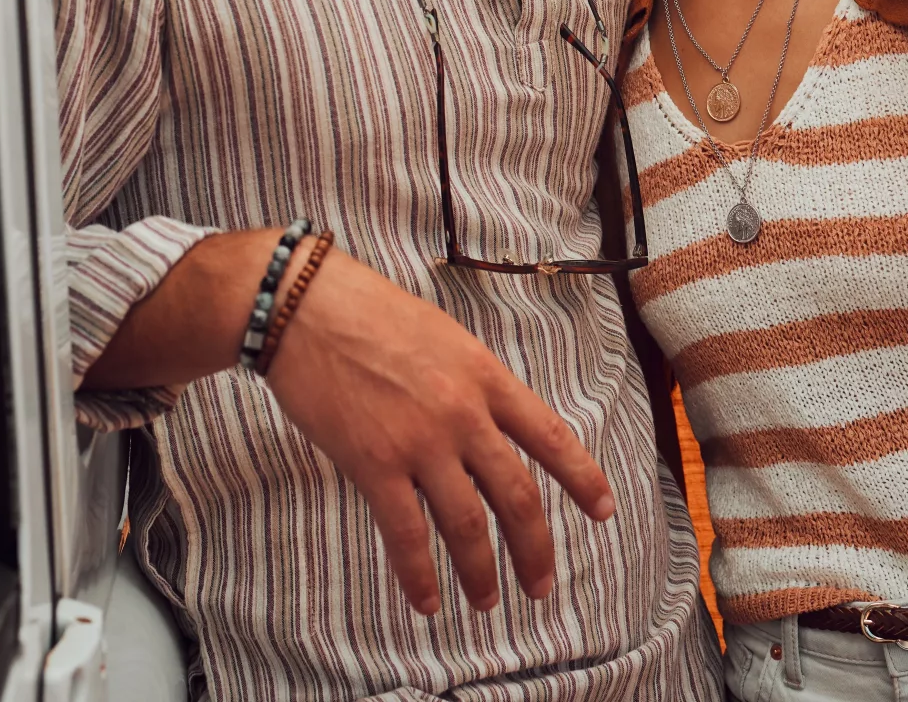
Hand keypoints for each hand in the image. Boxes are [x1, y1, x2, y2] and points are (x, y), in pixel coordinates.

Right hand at [263, 251, 615, 614]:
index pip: (550, 436)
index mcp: (485, 376)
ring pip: (468, 525)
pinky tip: (427, 601)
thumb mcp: (442, 335)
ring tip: (487, 601)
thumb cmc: (367, 311)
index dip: (582, 479)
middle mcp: (463, 413)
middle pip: (517, 496)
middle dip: (536, 549)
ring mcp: (420, 442)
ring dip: (481, 573)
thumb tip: (487, 426)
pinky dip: (420, 575)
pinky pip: (407, 534)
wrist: (303, 305)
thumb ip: (470, 382)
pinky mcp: (374, 463)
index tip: (604, 511)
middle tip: (541, 585)